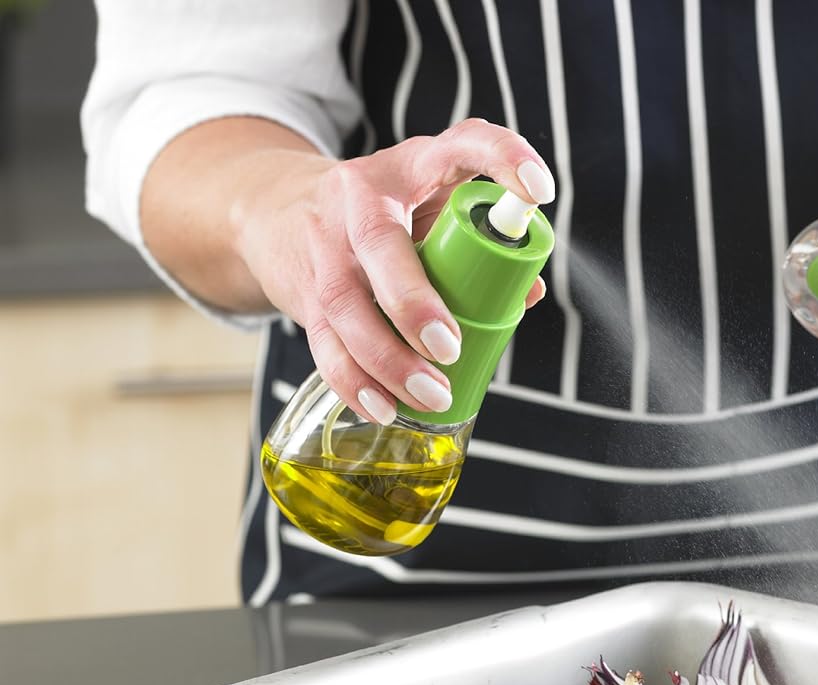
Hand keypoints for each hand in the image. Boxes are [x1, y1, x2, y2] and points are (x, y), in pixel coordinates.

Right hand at [233, 118, 552, 423]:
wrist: (278, 210)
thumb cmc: (380, 213)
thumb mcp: (429, 204)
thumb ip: (480, 241)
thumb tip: (528, 291)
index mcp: (410, 167)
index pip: (463, 144)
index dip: (504, 158)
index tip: (539, 191)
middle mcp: (359, 199)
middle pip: (380, 245)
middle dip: (414, 301)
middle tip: (451, 347)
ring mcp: (325, 247)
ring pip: (348, 306)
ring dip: (390, 359)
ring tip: (433, 394)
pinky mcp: (303, 293)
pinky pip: (324, 344)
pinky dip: (355, 383)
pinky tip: (384, 407)